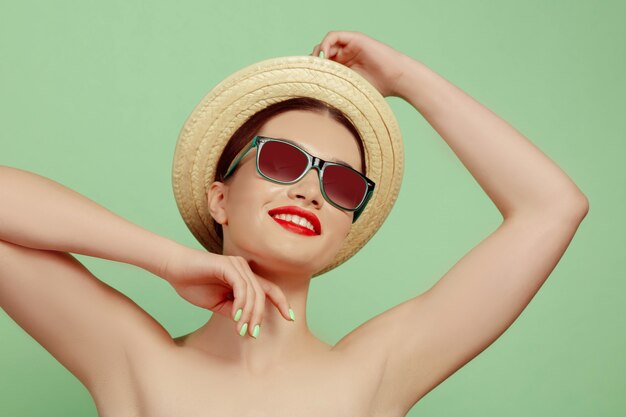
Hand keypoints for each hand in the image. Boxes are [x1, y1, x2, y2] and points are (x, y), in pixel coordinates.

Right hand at [159, 245, 292, 335]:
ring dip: (249, 314)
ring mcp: (237, 265)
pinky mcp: (228, 265)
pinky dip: (241, 303)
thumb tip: (248, 323)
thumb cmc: (193, 284)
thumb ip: (234, 310)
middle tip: (252, 333)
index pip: (269, 289)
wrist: (173, 270)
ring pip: (254, 292)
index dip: (281, 303)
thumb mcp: (218, 303)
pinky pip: (242, 287)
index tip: (289, 317)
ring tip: (242, 329)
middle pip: (263, 294)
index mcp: (244, 276)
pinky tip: (236, 316)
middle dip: (260, 316)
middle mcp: (244, 268)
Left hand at [311, 31, 410, 97]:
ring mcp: (350, 46)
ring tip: (317, 64)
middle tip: (310, 72)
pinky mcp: (355, 39)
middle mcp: (346, 55)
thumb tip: (318, 107)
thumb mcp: (352, 93)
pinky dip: (326, 43)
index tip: (308, 80)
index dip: (313, 70)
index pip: (323, 65)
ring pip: (326, 43)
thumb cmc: (379, 90)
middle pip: (321, 53)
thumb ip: (338, 92)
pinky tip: (325, 55)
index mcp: (344, 68)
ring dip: (318, 52)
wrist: (398, 80)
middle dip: (313, 62)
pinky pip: (334, 36)